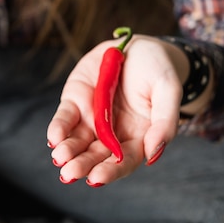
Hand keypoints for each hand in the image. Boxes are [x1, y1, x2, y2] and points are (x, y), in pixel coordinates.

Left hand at [46, 35, 186, 185]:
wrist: (137, 45)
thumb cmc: (158, 69)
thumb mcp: (168, 90)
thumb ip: (165, 122)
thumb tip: (153, 154)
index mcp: (138, 136)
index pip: (123, 160)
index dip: (111, 170)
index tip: (97, 177)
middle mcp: (112, 132)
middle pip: (96, 155)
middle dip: (82, 165)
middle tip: (69, 173)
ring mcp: (92, 117)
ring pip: (77, 140)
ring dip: (67, 151)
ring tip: (60, 158)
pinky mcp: (76, 101)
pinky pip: (65, 118)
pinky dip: (59, 127)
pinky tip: (54, 137)